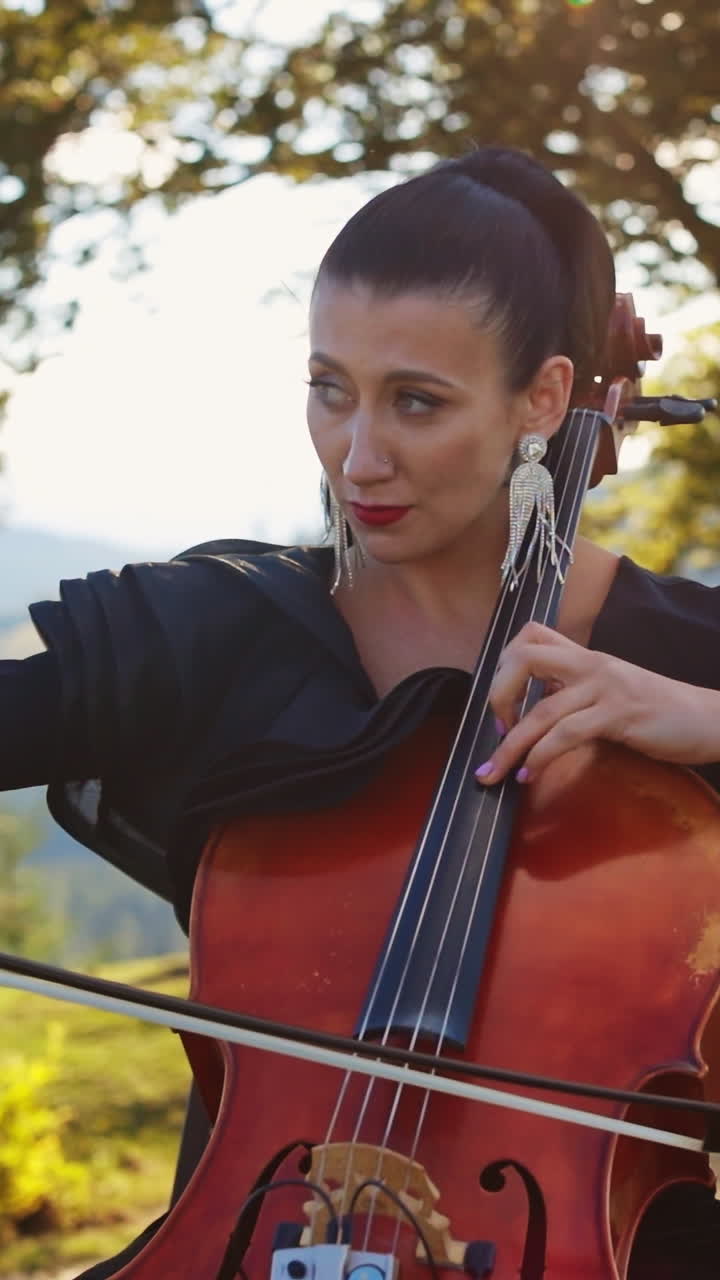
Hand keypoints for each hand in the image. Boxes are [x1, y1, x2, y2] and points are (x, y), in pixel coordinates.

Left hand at [474, 621, 719, 784]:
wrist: (708, 719)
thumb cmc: (657, 712)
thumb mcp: (608, 693)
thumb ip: (573, 694)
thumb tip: (532, 716)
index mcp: (585, 657)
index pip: (530, 635)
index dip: (504, 665)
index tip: (503, 704)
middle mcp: (591, 664)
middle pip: (524, 657)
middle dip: (497, 695)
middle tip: (497, 730)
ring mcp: (605, 687)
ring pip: (541, 710)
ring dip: (510, 747)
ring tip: (494, 773)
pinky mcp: (619, 715)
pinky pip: (567, 734)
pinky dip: (540, 758)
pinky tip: (530, 775)